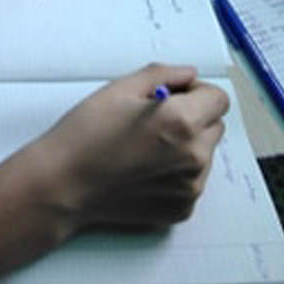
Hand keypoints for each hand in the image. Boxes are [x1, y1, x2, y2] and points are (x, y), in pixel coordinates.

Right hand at [28, 63, 229, 237]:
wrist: (64, 183)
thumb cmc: (86, 133)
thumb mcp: (120, 88)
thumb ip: (163, 74)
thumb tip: (189, 75)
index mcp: (182, 122)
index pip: (219, 98)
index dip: (196, 92)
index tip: (174, 95)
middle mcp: (194, 157)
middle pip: (214, 126)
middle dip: (193, 117)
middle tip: (155, 120)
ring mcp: (190, 187)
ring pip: (204, 154)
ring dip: (186, 145)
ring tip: (146, 147)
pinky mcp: (182, 209)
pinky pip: (192, 180)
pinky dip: (176, 172)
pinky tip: (144, 169)